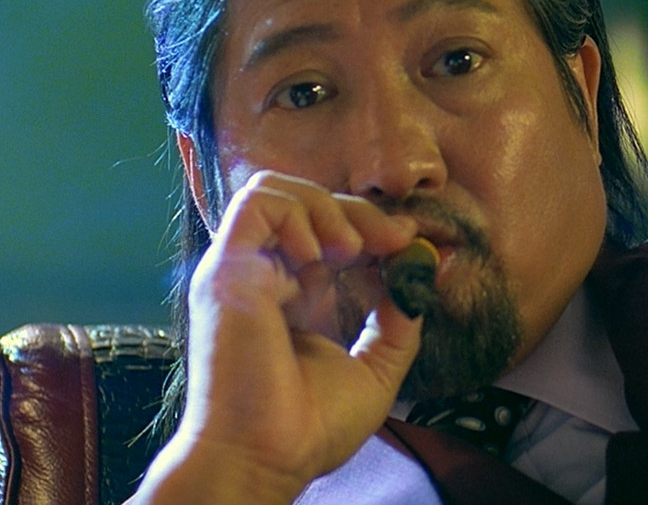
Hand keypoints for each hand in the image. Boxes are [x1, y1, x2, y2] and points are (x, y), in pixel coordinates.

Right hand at [131, 171, 421, 503]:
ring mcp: (242, 269)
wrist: (269, 457)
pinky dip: (297, 213)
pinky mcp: (227, 269)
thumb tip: (421, 273)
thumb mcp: (376, 367)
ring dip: (325, 207)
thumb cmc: (310, 427)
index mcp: (292, 294)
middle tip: (394, 240)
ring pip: (275, 189)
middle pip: (306, 201)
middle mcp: (264, 275)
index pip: (327, 229)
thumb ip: (398, 319)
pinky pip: (255, 204)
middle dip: (360, 211)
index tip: (408, 244)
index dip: (371, 224)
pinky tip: (320, 253)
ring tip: (349, 251)